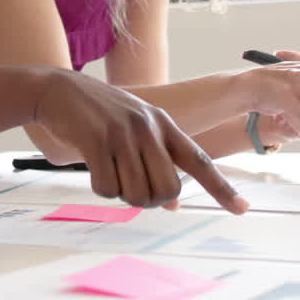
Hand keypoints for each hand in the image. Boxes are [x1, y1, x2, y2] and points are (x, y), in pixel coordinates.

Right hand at [34, 69, 248, 213]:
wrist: (57, 90)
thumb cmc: (97, 115)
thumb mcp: (132, 130)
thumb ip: (154, 161)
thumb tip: (173, 205)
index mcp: (162, 124)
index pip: (199, 161)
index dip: (221, 189)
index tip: (242, 209)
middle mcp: (149, 128)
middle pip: (167, 190)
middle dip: (150, 199)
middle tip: (130, 186)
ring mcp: (123, 133)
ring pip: (137, 193)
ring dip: (121, 193)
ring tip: (108, 169)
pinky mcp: (97, 140)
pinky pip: (108, 188)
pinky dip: (100, 188)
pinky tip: (92, 167)